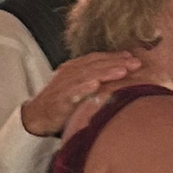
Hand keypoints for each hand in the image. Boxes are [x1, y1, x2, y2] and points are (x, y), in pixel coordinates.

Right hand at [22, 52, 141, 136]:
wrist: (36, 116)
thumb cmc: (61, 101)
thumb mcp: (77, 86)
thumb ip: (94, 78)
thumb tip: (121, 74)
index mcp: (73, 68)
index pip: (95, 58)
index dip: (114, 56)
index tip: (133, 57)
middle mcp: (68, 73)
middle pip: (94, 64)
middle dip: (115, 63)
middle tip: (135, 63)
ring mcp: (62, 86)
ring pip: (85, 75)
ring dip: (104, 72)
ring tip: (121, 71)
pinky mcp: (58, 100)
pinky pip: (71, 92)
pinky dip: (83, 88)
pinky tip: (95, 85)